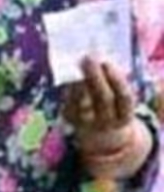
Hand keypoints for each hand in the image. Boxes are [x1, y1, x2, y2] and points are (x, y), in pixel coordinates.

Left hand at [62, 57, 145, 178]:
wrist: (99, 132)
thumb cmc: (111, 106)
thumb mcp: (118, 100)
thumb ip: (112, 83)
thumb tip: (97, 59)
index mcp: (124, 116)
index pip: (124, 98)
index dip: (116, 79)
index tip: (107, 62)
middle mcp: (107, 122)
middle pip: (103, 98)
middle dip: (95, 76)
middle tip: (88, 58)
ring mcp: (87, 122)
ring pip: (82, 99)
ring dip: (78, 79)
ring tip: (76, 63)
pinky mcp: (70, 118)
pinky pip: (67, 100)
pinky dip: (67, 86)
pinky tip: (68, 73)